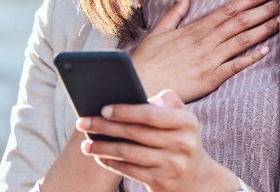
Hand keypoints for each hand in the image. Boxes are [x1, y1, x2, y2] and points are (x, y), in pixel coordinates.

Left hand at [77, 90, 241, 191]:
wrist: (196, 178)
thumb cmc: (181, 138)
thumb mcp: (183, 117)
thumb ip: (167, 101)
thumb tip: (142, 97)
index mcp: (186, 122)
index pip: (150, 114)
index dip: (124, 111)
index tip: (103, 109)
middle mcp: (181, 144)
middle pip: (134, 133)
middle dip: (104, 127)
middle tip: (82, 122)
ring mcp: (171, 165)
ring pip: (128, 153)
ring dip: (102, 148)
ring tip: (86, 144)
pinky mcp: (160, 181)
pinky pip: (129, 170)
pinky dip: (111, 163)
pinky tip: (99, 157)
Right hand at [132, 0, 278, 101]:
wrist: (138, 84)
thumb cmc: (146, 61)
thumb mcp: (158, 32)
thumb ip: (174, 14)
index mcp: (194, 29)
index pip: (226, 10)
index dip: (248, 0)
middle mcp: (204, 41)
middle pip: (238, 22)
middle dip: (261, 10)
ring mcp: (208, 60)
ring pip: (241, 41)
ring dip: (262, 30)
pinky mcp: (209, 79)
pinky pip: (234, 66)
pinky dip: (250, 58)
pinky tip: (266, 50)